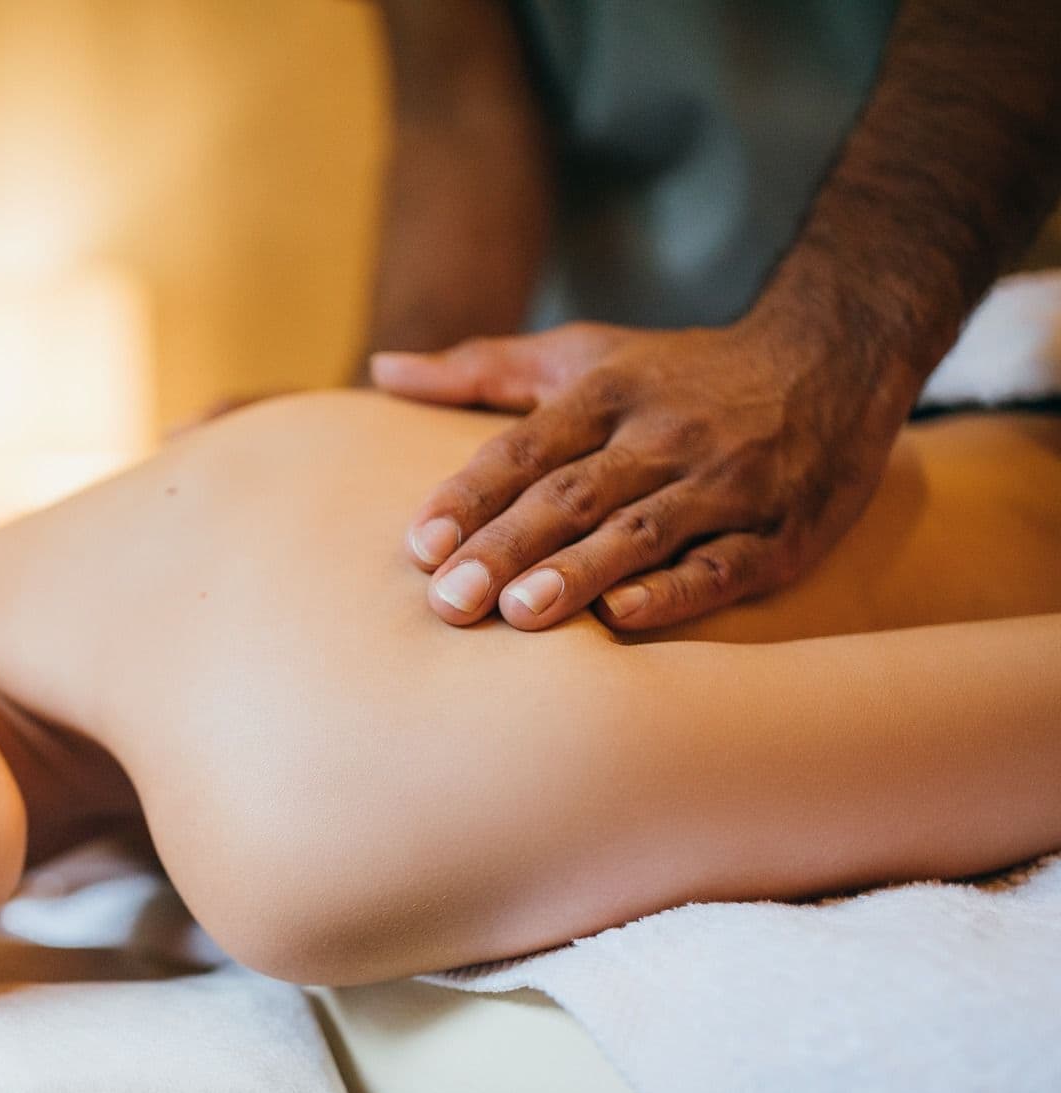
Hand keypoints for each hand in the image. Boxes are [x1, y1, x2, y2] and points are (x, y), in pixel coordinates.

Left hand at [370, 320, 908, 630]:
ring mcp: (726, 483)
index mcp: (609, 392)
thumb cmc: (678, 371)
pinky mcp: (781, 531)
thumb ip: (480, 368)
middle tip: (447, 601)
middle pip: (573, 495)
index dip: (471, 495)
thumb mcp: (582, 352)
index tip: (419, 544)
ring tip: (518, 613)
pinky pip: (722, 565)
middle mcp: (665, 434)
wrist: (835, 353)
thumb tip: (382, 369)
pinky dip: (674, 591)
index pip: (526, 448)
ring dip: (578, 572)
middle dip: (507, 547)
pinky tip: (620, 617)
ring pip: (641, 531)